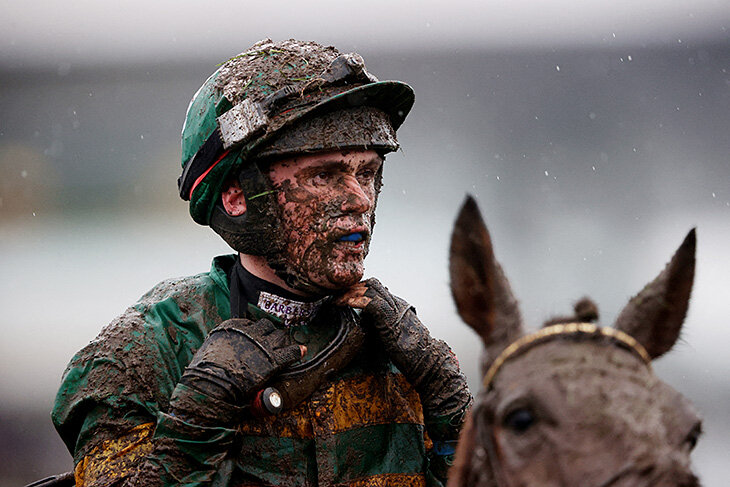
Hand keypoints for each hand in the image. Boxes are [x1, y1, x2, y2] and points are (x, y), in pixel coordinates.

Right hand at [170, 318, 304, 423]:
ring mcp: (263, 345)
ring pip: (280, 336)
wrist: (211, 386)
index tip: (255, 337)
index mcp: (233, 326)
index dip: (253, 331)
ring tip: (281, 348)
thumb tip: (228, 345)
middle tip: (268, 342)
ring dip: (281, 341)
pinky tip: (301, 351)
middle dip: (269, 333)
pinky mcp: (273, 361)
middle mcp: (250, 332)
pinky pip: (292, 352)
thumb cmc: (206, 371)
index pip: (250, 322)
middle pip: (267, 326)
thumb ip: (224, 342)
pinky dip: (297, 351)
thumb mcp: (210, 347)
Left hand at [338, 278, 471, 438]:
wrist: (429, 364)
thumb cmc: (412, 356)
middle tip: (334, 295)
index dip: (358, 289)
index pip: (376, 288)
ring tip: (335, 299)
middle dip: (351, 287)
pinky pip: (371, 303)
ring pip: (370, 288)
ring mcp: (395, 309)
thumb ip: (381, 328)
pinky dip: (354, 300)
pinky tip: (342, 304)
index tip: (342, 296)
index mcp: (398, 305)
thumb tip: (363, 329)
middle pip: (371, 284)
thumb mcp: (393, 336)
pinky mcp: (391, 320)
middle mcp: (397, 303)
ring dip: (349, 291)